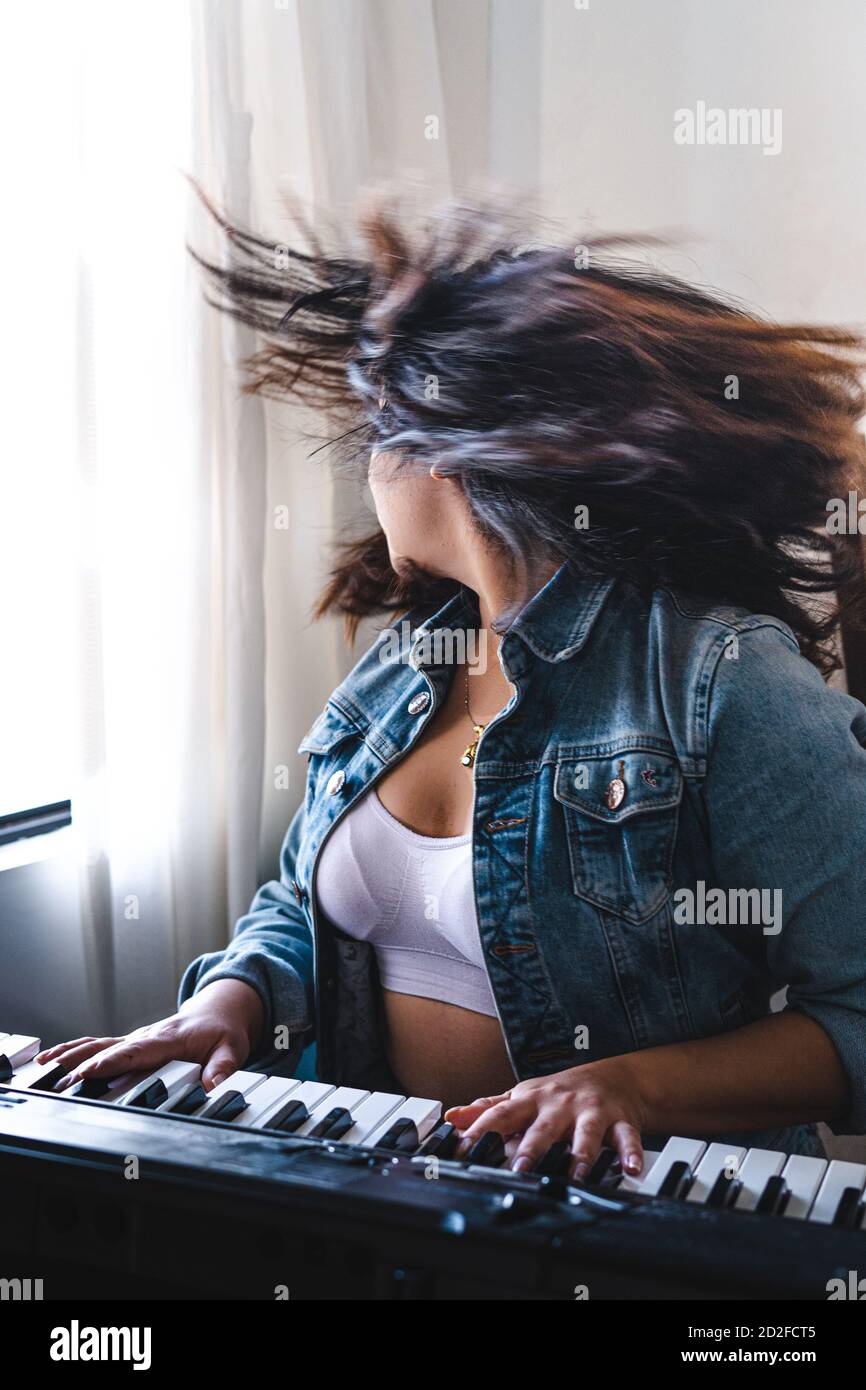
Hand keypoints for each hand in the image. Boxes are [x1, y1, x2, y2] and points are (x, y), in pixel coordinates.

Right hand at [35, 979, 263, 1091]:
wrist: (217, 1012)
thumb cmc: (222, 1030)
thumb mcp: (233, 1048)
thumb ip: (223, 1067)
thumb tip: (214, 1085)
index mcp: (168, 1038)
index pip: (136, 1051)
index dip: (113, 1062)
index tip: (91, 1071)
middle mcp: (147, 1036)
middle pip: (110, 1049)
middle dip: (83, 1063)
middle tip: (60, 1079)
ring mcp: (136, 1039)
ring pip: (99, 1044)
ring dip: (72, 1054)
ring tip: (45, 1065)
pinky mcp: (131, 1044)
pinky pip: (99, 1045)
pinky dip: (75, 1049)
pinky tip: (52, 1058)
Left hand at [445, 1058, 646, 1179]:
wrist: (613, 1076)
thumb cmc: (561, 1092)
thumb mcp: (523, 1096)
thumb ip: (490, 1108)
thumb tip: (453, 1117)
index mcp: (532, 1100)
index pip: (502, 1114)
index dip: (481, 1129)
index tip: (464, 1147)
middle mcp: (560, 1105)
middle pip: (543, 1127)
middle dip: (532, 1148)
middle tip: (520, 1168)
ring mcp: (590, 1112)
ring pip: (586, 1134)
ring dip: (580, 1155)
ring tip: (576, 1175)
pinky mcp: (620, 1121)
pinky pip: (626, 1138)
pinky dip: (630, 1153)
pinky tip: (630, 1169)